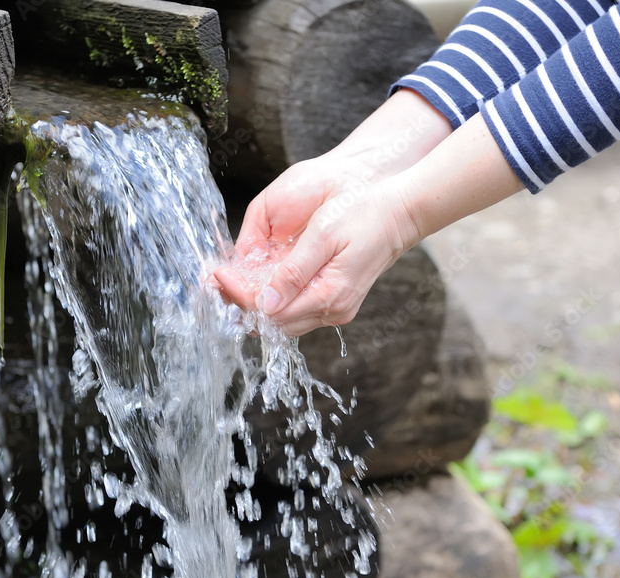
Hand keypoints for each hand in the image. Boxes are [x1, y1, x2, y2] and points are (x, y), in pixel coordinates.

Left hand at [215, 176, 415, 336]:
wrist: (401, 212)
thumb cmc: (364, 214)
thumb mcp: (324, 236)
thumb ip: (294, 272)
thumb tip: (264, 303)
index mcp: (330, 296)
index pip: (271, 311)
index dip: (239, 294)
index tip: (218, 274)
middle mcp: (333, 310)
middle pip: (275, 323)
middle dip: (242, 303)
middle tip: (218, 280)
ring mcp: (336, 308)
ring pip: (285, 320)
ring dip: (256, 303)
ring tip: (232, 281)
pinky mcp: (337, 301)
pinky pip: (297, 309)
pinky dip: (274, 299)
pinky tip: (260, 283)